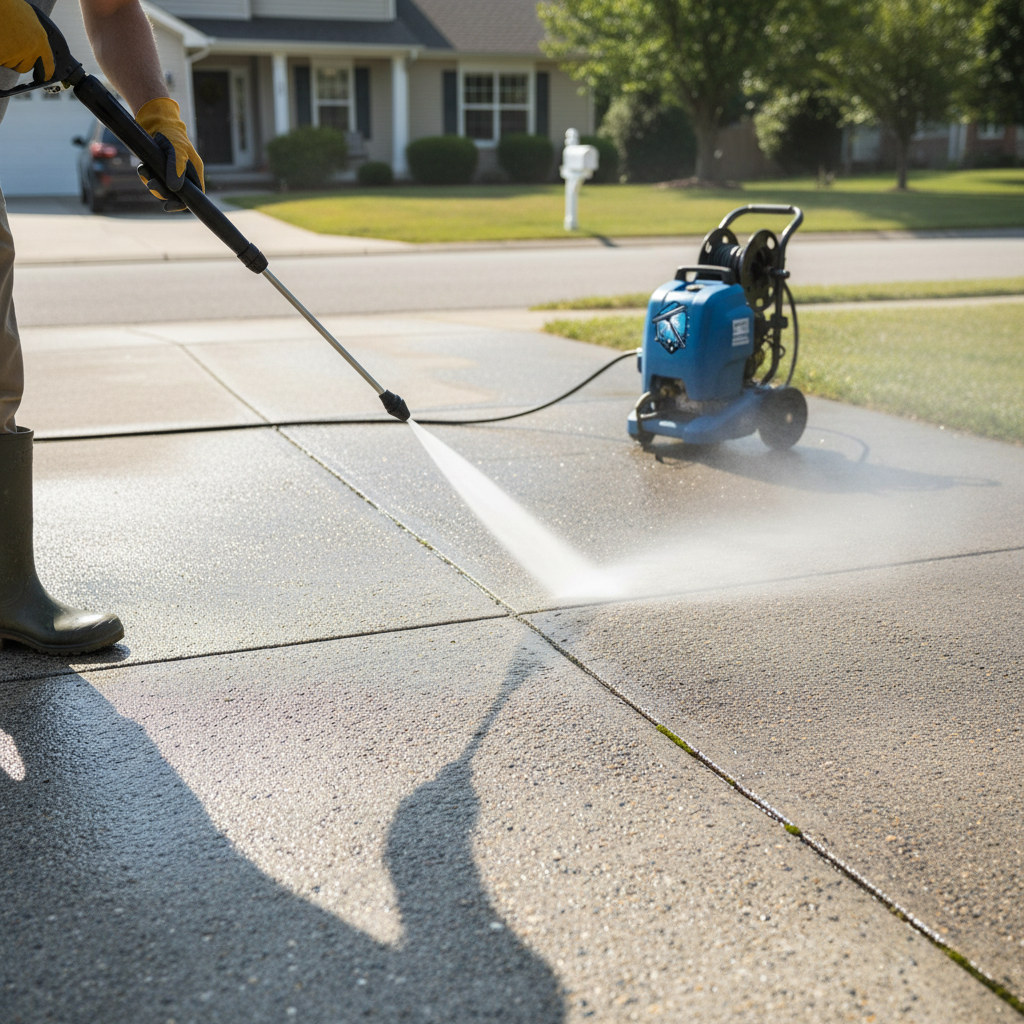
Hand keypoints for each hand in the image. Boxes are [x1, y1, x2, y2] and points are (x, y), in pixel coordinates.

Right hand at [0, 0, 55, 77]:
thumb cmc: (10, 6)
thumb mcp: (29, 18)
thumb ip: (36, 36)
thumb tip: (40, 50)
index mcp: (40, 40)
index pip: (48, 66)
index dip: (45, 73)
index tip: (43, 77)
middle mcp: (31, 49)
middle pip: (24, 67)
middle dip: (17, 60)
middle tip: (10, 44)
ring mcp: (16, 53)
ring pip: (10, 64)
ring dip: (5, 56)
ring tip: (3, 38)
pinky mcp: (2, 54)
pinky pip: (0, 62)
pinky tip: (0, 43)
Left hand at [135, 96, 204, 211]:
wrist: (155, 120)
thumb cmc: (171, 135)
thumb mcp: (176, 151)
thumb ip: (176, 170)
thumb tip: (174, 190)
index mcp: (194, 173)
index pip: (193, 196)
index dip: (182, 204)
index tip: (168, 206)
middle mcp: (184, 175)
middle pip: (175, 195)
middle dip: (162, 192)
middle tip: (151, 185)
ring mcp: (170, 173)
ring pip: (162, 188)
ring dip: (152, 182)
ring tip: (144, 170)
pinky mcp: (158, 169)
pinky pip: (153, 179)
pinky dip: (147, 175)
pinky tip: (143, 167)